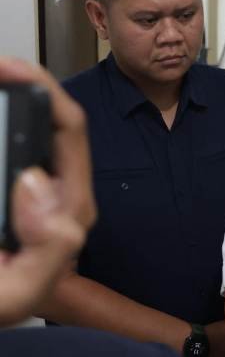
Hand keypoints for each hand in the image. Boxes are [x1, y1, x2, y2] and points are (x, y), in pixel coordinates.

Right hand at [0, 57, 95, 324]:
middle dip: (26, 84)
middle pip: (51, 120)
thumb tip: (37, 182)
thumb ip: (48, 246)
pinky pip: (13, 144)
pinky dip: (3, 120)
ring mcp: (33, 187)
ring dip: (11, 99)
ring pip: (29, 127)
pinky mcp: (17, 188)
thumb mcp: (18, 292)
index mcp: (66, 207)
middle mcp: (55, 190)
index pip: (70, 133)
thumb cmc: (1, 302)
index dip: (47, 92)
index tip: (11, 68)